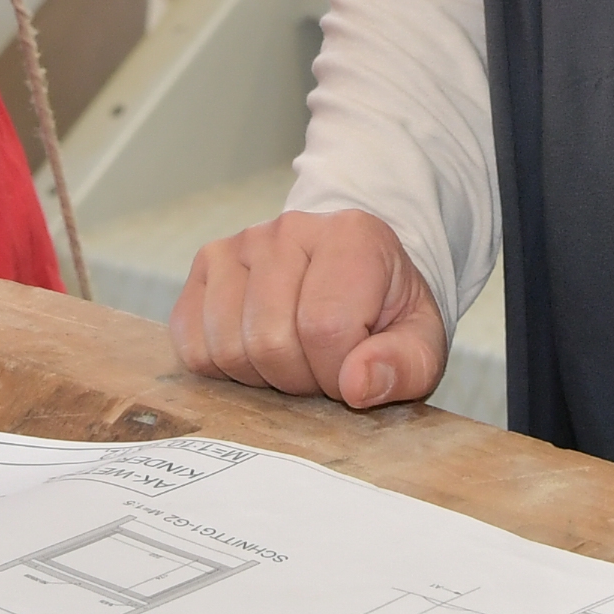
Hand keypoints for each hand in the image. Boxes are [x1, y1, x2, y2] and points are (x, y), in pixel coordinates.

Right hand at [171, 208, 447, 409]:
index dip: (339, 373)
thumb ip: (403, 367)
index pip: (325, 328)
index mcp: (352, 236)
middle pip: (270, 342)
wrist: (353, 275)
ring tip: (293, 355)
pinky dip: (222, 368)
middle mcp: (289, 228)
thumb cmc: (387, 314)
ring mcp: (240, 243)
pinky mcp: (205, 266)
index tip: (355, 369)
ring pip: (228, 347)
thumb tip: (356, 385)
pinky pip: (192, 344)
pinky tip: (257, 351)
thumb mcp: (421, 344)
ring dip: (262, 376)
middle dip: (300, 378)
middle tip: (323, 365)